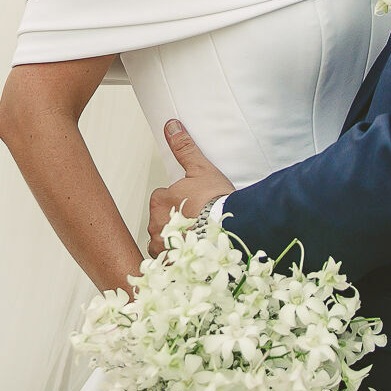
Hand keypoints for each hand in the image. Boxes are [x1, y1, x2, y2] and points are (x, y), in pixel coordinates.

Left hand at [147, 119, 233, 256]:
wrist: (233, 232)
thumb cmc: (218, 204)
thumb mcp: (202, 170)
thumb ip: (184, 148)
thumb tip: (171, 127)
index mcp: (160, 201)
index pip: (160, 199)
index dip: (176, 201)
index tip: (190, 205)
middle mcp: (157, 225)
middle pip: (159, 221)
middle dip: (173, 222)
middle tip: (195, 223)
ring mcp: (163, 246)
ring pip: (162, 242)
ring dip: (174, 242)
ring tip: (195, 241)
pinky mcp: (172, 264)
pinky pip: (166, 263)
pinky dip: (175, 261)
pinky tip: (190, 258)